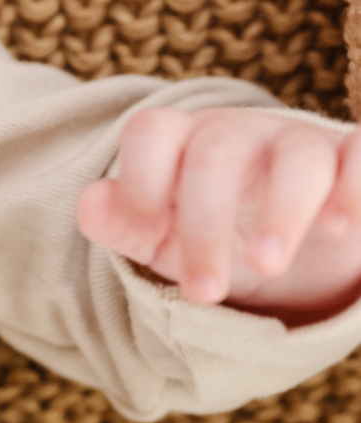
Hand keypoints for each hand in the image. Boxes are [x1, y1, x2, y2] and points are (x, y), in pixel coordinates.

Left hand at [76, 108, 360, 316]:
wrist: (297, 247)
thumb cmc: (216, 233)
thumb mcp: (161, 236)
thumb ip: (120, 221)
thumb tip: (88, 205)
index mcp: (182, 143)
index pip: (151, 131)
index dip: (139, 178)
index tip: (141, 234)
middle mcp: (240, 134)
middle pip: (216, 154)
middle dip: (204, 224)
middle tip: (202, 291)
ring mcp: (301, 144)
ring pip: (296, 156)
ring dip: (281, 212)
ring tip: (265, 266)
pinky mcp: (351, 161)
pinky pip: (360, 155)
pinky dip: (355, 185)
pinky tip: (341, 227)